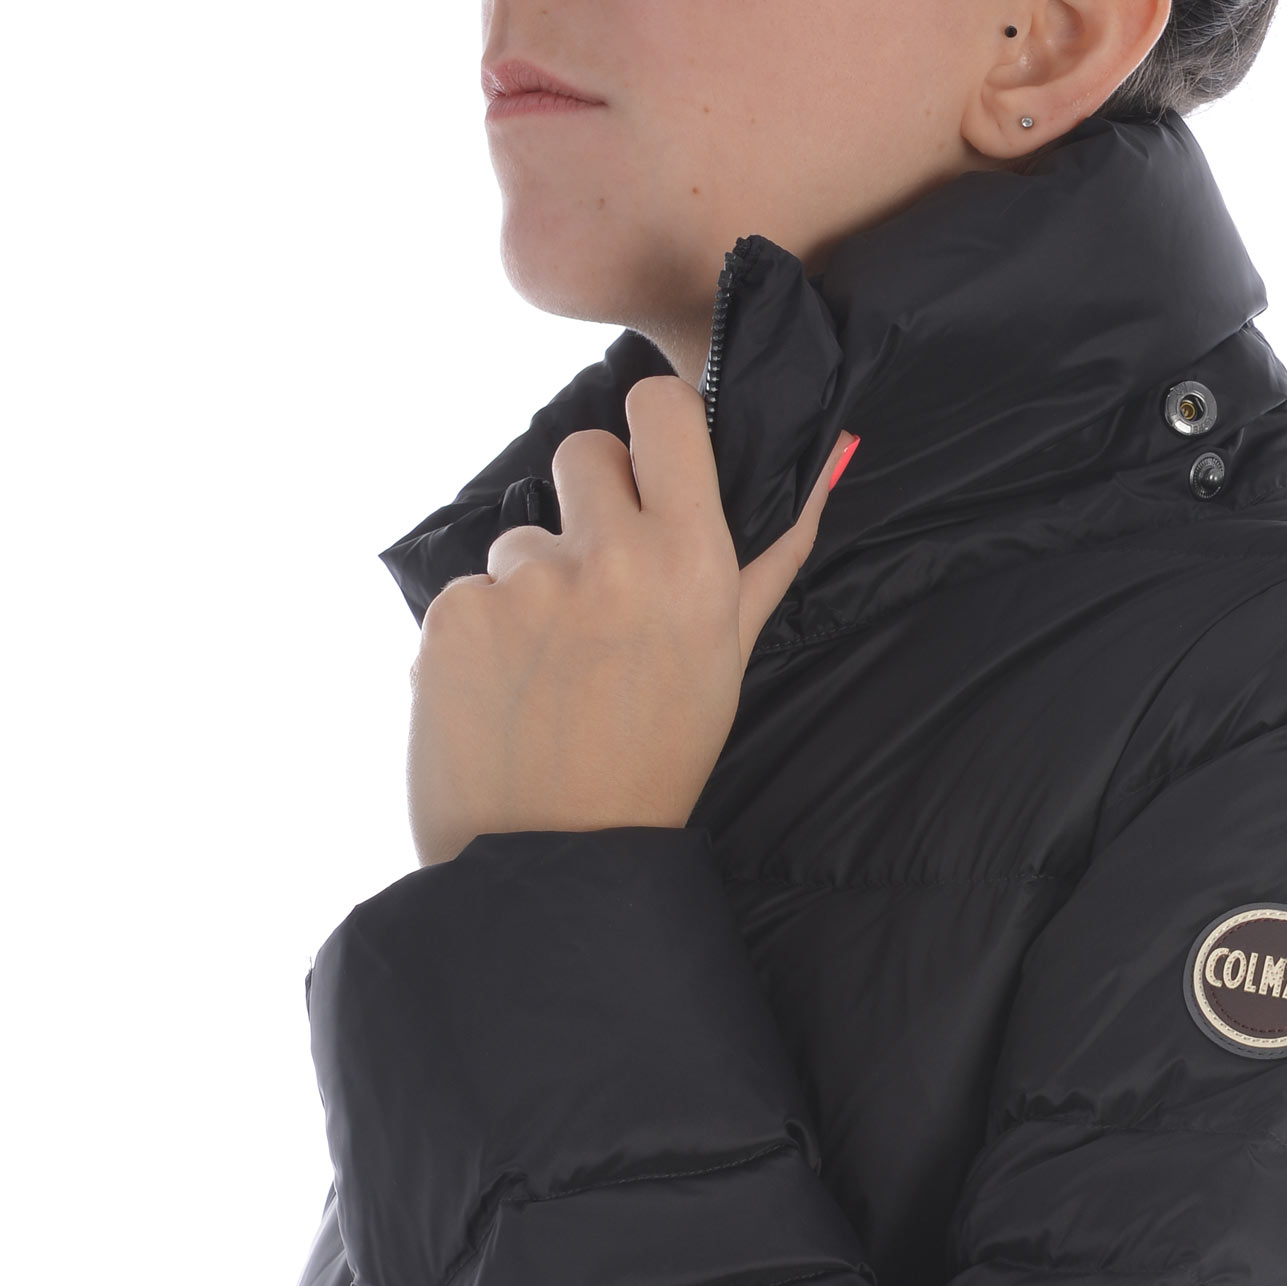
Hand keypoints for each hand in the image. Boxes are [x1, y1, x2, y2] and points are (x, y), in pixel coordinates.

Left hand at [406, 374, 856, 864]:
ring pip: (522, 539)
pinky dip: (483, 638)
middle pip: (582, 452)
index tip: (648, 465)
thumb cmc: (656, 765)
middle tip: (599, 592)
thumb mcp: (726, 664)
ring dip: (533, 590)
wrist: (561, 866)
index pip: (660, 409)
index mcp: (691, 562)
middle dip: (590, 505)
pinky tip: (506, 697)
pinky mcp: (454, 615)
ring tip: (551, 677)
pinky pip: (471, 594)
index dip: (650, 428)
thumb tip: (823, 472)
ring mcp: (522, 583)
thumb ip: (765, 564)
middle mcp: (608, 557)